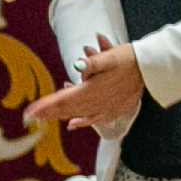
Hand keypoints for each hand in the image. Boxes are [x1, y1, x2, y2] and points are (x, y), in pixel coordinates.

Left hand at [26, 37, 144, 130]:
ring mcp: (106, 108)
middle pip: (69, 109)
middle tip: (32, 116)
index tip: (31, 111)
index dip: (47, 105)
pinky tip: (73, 124)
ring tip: (46, 117)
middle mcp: (98, 102)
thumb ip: (93, 61)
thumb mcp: (110, 56)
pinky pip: (94, 119)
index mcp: (93, 89)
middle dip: (50, 112)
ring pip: (78, 114)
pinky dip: (82, 122)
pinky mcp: (114, 109)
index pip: (65, 99)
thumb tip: (78, 64)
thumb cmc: (129, 60)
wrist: (150, 69)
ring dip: (62, 115)